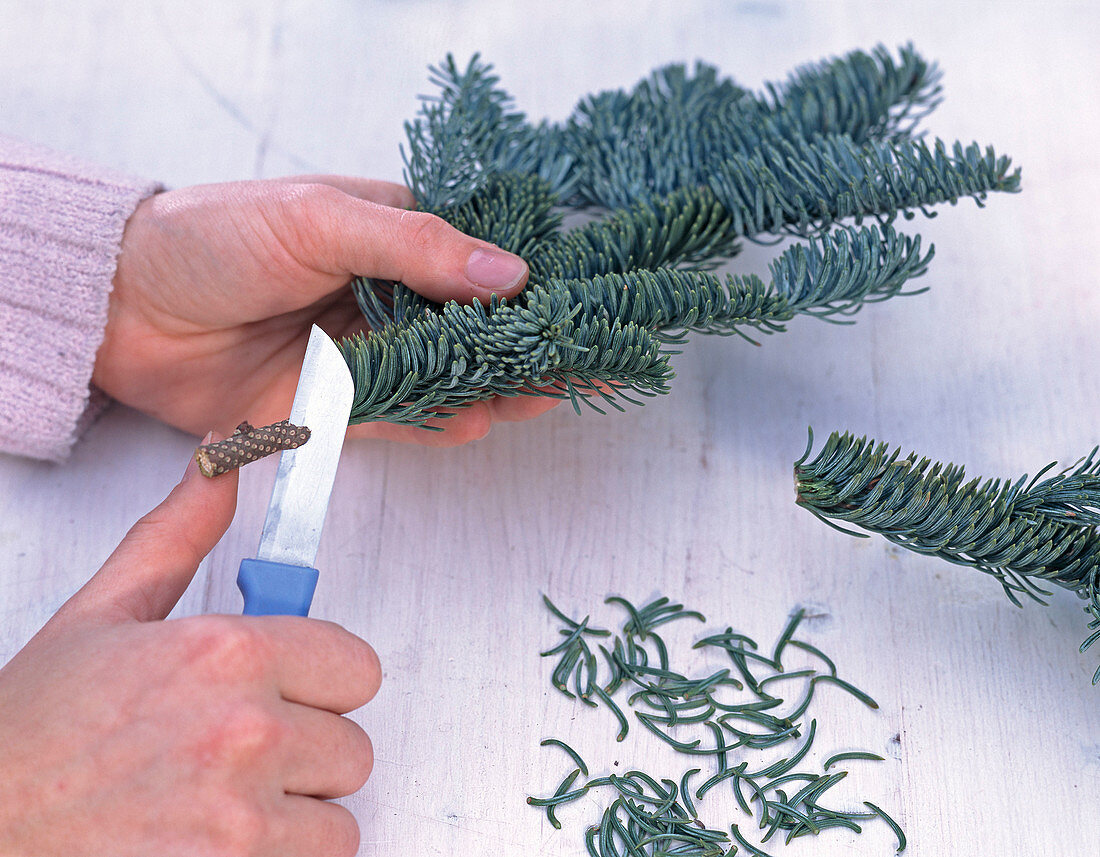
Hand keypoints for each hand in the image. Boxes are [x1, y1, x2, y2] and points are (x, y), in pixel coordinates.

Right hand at [0, 443, 380, 856]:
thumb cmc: (32, 739)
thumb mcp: (103, 616)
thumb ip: (178, 534)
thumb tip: (220, 463)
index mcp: (225, 653)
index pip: (356, 666)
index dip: (322, 682)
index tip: (291, 691)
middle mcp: (245, 730)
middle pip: (352, 745)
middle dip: (304, 751)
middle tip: (237, 755)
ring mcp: (242, 816)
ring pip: (337, 815)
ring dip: (292, 815)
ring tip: (217, 804)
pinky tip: (214, 844)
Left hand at [93, 176, 558, 445]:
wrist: (126, 309)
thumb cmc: (214, 238)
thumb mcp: (317, 220)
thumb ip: (413, 246)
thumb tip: (507, 271)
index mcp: (392, 237)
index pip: (479, 262)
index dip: (532, 285)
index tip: (582, 306)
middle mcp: (388, 297)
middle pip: (475, 327)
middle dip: (528, 348)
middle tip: (585, 366)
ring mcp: (367, 353)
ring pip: (448, 377)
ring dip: (495, 389)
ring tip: (544, 396)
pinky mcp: (338, 404)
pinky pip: (401, 417)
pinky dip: (439, 422)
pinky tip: (476, 422)